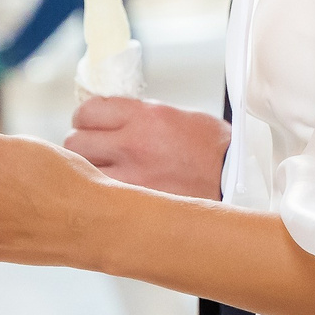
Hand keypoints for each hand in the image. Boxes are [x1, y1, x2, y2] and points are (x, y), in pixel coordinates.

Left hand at [66, 93, 228, 199]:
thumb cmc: (212, 148)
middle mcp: (133, 143)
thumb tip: (108, 120)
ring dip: (88, 171)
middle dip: (82, 145)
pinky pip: (100, 197)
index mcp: (144, 116)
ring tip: (103, 174)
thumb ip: (138, 117)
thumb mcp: (176, 116)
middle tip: (95, 151)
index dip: (85, 119)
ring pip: (83, 171)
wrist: (239, 180)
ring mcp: (132, 177)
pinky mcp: (136, 203)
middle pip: (75, 142)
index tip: (90, 125)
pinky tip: (113, 195)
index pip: (87, 111)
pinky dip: (101, 195)